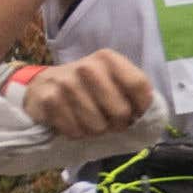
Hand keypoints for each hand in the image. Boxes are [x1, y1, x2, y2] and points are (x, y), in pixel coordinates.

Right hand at [21, 49, 154, 138]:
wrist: (43, 85)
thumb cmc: (86, 87)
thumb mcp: (110, 79)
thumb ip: (131, 91)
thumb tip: (149, 115)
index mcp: (108, 58)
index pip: (139, 85)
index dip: (142, 107)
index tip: (136, 114)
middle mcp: (88, 67)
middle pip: (121, 112)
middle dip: (117, 124)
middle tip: (109, 121)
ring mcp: (67, 83)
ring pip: (97, 127)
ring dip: (94, 130)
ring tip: (87, 120)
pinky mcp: (50, 100)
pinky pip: (75, 131)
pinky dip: (76, 133)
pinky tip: (71, 121)